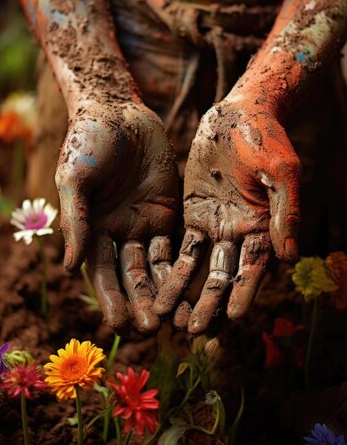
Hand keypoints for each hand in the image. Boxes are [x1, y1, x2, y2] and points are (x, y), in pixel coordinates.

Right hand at [55, 101, 178, 332]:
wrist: (117, 110)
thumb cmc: (87, 142)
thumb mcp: (75, 180)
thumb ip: (76, 221)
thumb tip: (69, 269)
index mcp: (92, 232)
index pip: (102, 274)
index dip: (110, 298)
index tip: (120, 325)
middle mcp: (120, 234)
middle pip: (133, 276)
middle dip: (143, 301)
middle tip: (155, 329)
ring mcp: (147, 223)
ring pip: (160, 265)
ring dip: (169, 291)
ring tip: (182, 317)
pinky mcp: (170, 210)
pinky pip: (181, 240)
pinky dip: (188, 263)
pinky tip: (200, 284)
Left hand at [154, 99, 300, 333]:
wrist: (238, 114)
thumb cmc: (266, 139)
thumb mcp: (281, 172)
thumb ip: (283, 212)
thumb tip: (289, 258)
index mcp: (264, 227)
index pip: (254, 267)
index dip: (244, 291)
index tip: (233, 317)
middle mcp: (240, 233)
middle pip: (224, 275)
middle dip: (210, 302)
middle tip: (196, 331)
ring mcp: (215, 224)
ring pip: (198, 266)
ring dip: (185, 292)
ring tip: (168, 317)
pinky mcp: (193, 213)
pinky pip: (180, 244)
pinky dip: (170, 266)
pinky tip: (156, 286)